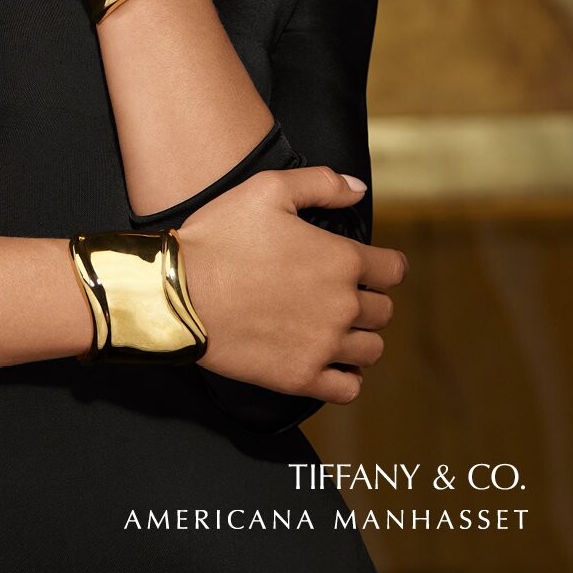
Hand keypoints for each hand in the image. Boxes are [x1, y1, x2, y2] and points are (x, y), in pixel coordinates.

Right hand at [175, 166, 408, 403]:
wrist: (178, 291)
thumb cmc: (220, 237)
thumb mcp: (267, 190)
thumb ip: (321, 184)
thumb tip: (359, 190)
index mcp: (340, 260)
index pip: (393, 270)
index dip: (386, 265)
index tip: (372, 266)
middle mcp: (341, 306)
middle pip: (383, 311)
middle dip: (369, 299)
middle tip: (340, 292)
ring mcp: (323, 345)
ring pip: (371, 349)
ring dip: (361, 336)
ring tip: (338, 327)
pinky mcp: (301, 376)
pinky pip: (348, 388)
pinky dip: (348, 377)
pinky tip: (333, 363)